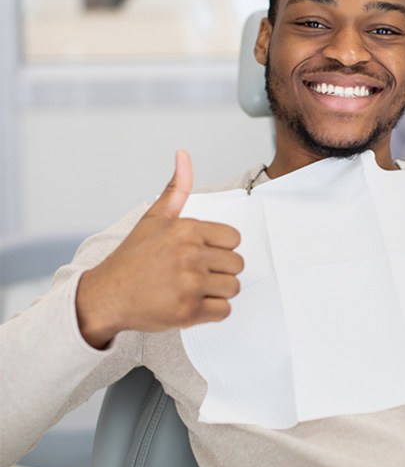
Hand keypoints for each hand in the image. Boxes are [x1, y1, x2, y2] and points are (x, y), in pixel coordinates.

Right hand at [76, 151, 242, 348]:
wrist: (105, 296)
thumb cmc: (132, 258)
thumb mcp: (153, 217)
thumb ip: (177, 188)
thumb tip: (183, 154)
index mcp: (187, 230)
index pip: (234, 239)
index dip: (220, 248)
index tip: (202, 254)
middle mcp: (190, 255)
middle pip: (237, 264)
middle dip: (220, 270)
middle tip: (195, 274)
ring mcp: (190, 285)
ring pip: (233, 288)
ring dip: (217, 292)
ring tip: (193, 289)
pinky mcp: (188, 312)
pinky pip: (224, 311)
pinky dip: (212, 311)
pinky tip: (191, 304)